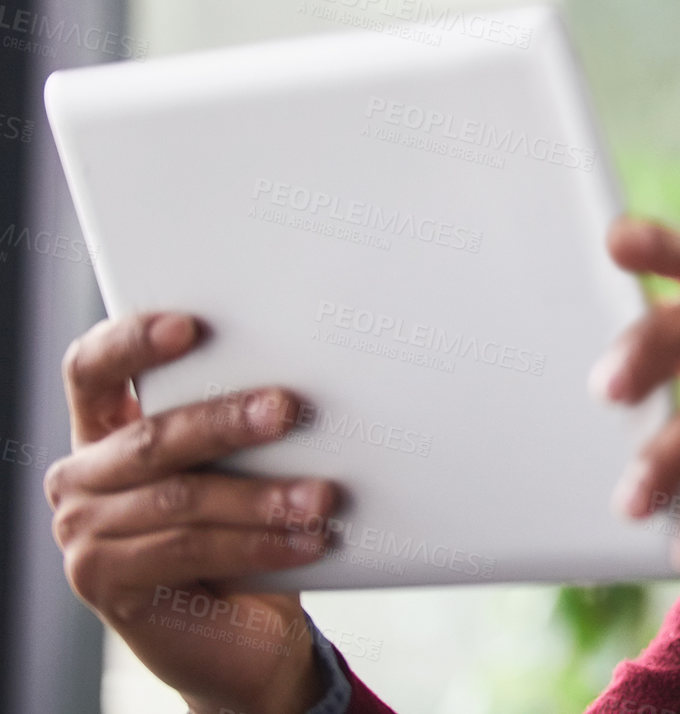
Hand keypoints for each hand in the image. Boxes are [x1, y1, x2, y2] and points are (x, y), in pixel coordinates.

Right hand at [44, 312, 339, 713]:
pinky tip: (308, 540)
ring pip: (179, 499)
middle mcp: (81, 476)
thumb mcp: (240, 466)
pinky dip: (258, 544)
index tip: (190, 326)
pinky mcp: (105, 583)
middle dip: (225, 421)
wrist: (242, 629)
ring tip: (321, 495)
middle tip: (288, 409)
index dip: (132, 341)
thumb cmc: (245, 526)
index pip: (93, 367)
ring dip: (259, 497)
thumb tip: (310, 381)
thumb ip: (243, 425)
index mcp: (105, 428)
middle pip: (151, 437)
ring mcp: (83, 534)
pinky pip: (189, 551)